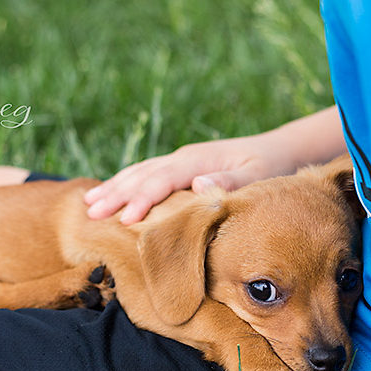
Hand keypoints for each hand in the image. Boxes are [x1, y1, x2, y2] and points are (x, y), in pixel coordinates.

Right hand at [83, 106, 345, 223]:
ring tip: (89, 203)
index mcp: (199, 161)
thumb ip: (230, 181)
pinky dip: (128, 185)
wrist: (281, 151)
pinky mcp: (183, 169)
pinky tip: (114, 195)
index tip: (124, 219)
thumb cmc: (272, 169)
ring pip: (140, 173)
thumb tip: (199, 185)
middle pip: (142, 175)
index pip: (163, 180)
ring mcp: (182, 162)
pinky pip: (148, 176)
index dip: (143, 199)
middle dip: (116, 193)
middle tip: (90, 213)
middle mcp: (185, 158)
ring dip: (115, 187)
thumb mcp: (259, 176)